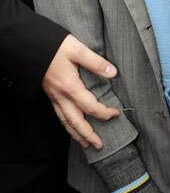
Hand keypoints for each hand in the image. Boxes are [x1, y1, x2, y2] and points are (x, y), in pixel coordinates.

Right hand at [43, 34, 118, 150]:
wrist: (31, 47)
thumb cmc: (54, 47)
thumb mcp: (78, 50)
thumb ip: (96, 62)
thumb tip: (113, 73)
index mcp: (70, 87)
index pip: (90, 107)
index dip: (104, 113)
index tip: (116, 114)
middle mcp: (61, 96)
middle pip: (75, 122)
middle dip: (87, 135)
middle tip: (99, 145)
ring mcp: (54, 97)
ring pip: (65, 122)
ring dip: (76, 134)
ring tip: (85, 144)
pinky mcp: (50, 94)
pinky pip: (59, 115)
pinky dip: (66, 125)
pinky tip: (71, 126)